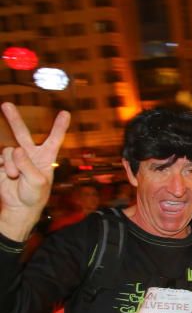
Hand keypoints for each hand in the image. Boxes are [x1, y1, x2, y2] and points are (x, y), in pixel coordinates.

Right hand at [0, 104, 70, 238]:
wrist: (19, 207)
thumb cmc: (35, 196)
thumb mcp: (37, 182)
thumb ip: (28, 165)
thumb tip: (17, 149)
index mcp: (46, 158)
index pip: (54, 139)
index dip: (59, 126)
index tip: (65, 113)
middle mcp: (30, 155)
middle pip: (22, 133)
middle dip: (14, 119)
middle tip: (6, 105)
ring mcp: (15, 159)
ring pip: (9, 151)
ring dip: (10, 164)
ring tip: (15, 177)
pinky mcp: (2, 164)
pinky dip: (2, 166)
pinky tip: (6, 175)